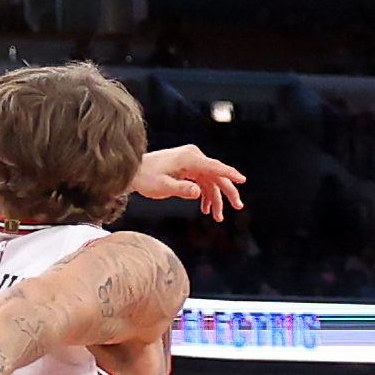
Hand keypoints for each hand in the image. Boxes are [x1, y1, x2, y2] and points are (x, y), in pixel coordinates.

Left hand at [131, 144, 245, 220]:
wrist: (132, 171)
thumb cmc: (145, 177)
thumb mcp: (162, 186)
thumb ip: (181, 189)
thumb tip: (198, 192)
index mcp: (189, 158)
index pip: (215, 166)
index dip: (230, 174)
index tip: (242, 180)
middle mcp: (193, 157)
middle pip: (217, 175)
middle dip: (227, 193)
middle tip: (237, 207)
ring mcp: (191, 162)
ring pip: (211, 181)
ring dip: (215, 198)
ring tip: (217, 217)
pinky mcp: (188, 168)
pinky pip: (203, 181)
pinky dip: (206, 195)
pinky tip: (206, 209)